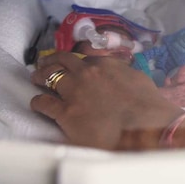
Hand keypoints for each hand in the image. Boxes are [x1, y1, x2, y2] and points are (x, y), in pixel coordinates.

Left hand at [31, 52, 184, 149]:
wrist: (144, 127)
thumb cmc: (148, 106)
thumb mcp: (138, 79)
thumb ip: (124, 72)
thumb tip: (120, 72)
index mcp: (105, 65)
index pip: (84, 57)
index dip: (75, 60)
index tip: (70, 62)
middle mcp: (86, 74)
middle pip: (62, 61)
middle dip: (51, 61)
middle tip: (44, 64)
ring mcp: (74, 92)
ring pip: (48, 77)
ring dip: (40, 77)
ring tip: (36, 79)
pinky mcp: (66, 113)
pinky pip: (44, 103)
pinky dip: (38, 102)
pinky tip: (37, 103)